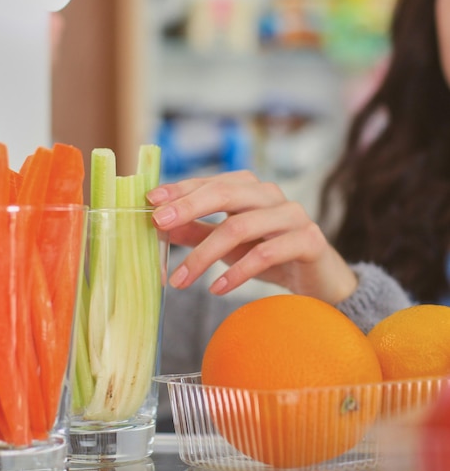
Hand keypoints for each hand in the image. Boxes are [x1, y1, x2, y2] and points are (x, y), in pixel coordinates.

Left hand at [146, 170, 357, 304]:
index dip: (180, 190)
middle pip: (225, 193)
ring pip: (241, 226)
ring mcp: (291, 215)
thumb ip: (196, 231)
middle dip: (188, 207)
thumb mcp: (226, 244)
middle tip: (159, 225)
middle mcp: (270, 195)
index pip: (210, 182)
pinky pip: (267, 253)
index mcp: (249, 188)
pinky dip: (238, 272)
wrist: (318, 278)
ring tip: (181, 280)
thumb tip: (159, 225)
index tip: (150, 202)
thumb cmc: (268, 253)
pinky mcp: (308, 239)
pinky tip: (218, 288)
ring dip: (205, 254)